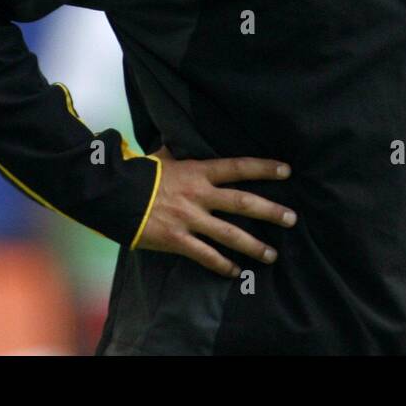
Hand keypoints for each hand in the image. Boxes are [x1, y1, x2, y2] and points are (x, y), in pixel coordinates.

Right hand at [135, 146, 297, 277]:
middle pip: (243, 203)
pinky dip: (222, 265)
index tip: (287, 171)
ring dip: (253, 245)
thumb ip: (179, 150)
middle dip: (270, 211)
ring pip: (229, 234)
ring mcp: (190, 219)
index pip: (239, 167)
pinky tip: (235, 272)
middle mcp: (199, 195)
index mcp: (198, 172)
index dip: (264, 168)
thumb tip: (180, 134)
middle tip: (292, 219)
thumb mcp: (163, 156)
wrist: (113, 194)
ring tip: (272, 255)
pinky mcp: (177, 240)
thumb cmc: (139, 173)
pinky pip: (205, 255)